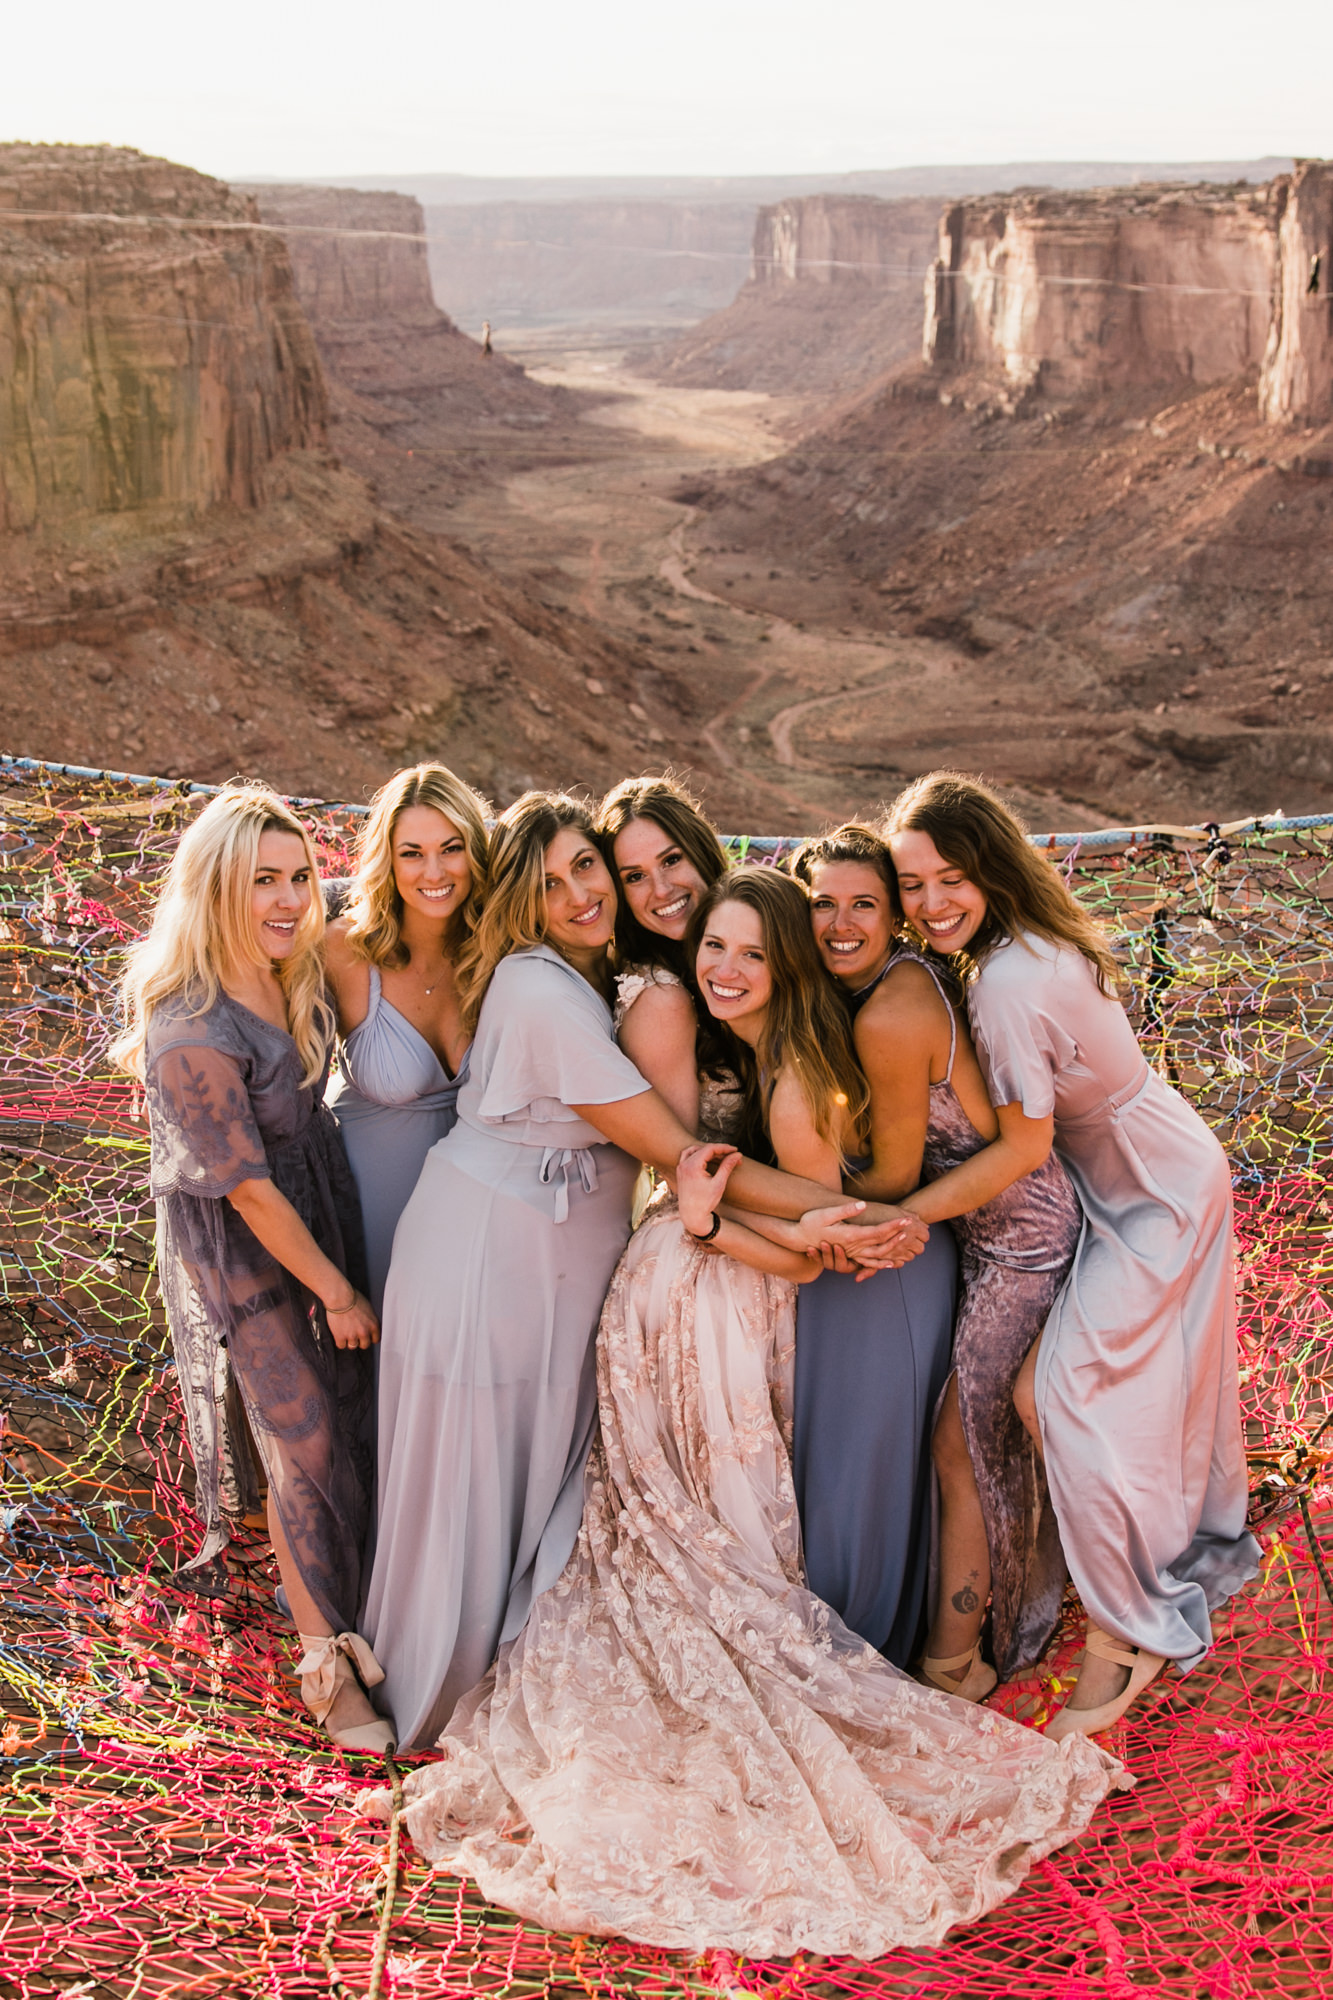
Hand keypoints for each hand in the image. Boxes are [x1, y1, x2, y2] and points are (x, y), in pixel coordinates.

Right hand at [322, 1289, 379, 1348]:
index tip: (366, 1337)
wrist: (340, 1297)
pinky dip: (339, 1341)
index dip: (370, 1338)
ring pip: (352, 1346)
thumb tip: (367, 1324)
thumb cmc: (353, 1298)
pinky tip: (338, 1334)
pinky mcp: (340, 1337)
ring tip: (345, 1332)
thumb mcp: (368, 1308)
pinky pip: (341, 1345)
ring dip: (349, 1341)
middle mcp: (364, 1332)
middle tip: (354, 1335)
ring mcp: (352, 1336)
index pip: (375, 1339)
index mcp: (373, 1324)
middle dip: (360, 1341)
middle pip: (364, 1345)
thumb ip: (369, 1319)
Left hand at [676, 1141, 740, 1236]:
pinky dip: (699, 1154)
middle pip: (704, 1149)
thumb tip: (737, 1154)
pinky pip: (688, 1156)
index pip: (710, 1149)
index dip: (724, 1148)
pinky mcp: (680, 1171)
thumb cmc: (706, 1202)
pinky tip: (708, 1159)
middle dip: (720, 1151)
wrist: (692, 1215)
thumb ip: (727, 1166)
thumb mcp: (719, 1183)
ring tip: (723, 1157)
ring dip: (709, 1151)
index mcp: (692, 1166)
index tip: (736, 1150)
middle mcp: (684, 1164)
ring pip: (696, 1151)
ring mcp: (680, 1167)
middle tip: (733, 1156)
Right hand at [800, 1206, 928, 1271]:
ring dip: (893, 1248)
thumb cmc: (810, 1223)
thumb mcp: (826, 1213)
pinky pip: (869, 1263)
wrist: (798, 1238)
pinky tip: (891, 1263)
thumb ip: (846, 1210)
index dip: (894, 1226)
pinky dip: (881, 1264)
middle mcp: (853, 1247)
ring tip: (905, 1241)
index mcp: (851, 1235)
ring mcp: (851, 1253)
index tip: (906, 1219)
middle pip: (882, 1244)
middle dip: (898, 1236)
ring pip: (878, 1255)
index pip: (878, 1232)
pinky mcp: (849, 1255)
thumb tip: (863, 1205)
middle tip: (913, 1227)